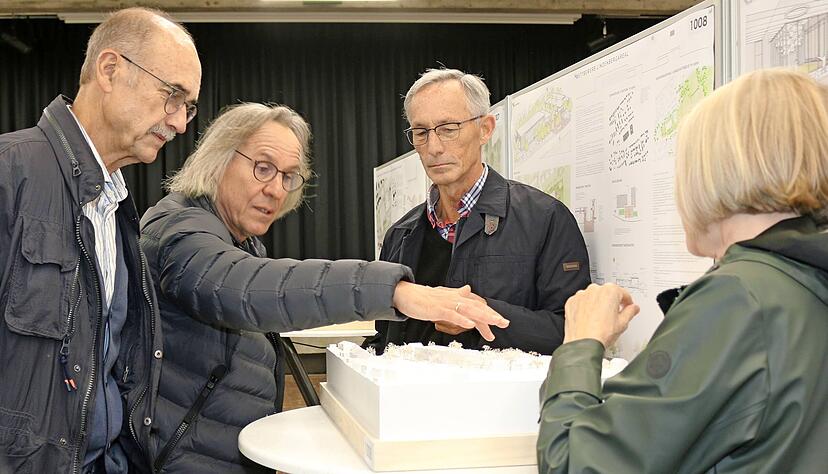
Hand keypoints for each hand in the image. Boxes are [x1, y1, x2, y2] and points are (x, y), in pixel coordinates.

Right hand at [392, 282, 508, 340]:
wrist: (405, 294)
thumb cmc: (423, 297)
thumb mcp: (443, 295)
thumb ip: (457, 294)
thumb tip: (468, 289)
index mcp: (456, 297)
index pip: (477, 305)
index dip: (489, 313)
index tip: (500, 321)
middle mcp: (454, 298)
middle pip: (477, 307)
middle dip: (492, 316)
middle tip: (505, 323)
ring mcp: (446, 304)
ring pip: (469, 310)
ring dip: (483, 317)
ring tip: (495, 323)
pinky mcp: (437, 309)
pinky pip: (452, 315)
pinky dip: (462, 320)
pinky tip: (470, 325)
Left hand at [562, 283, 639, 347]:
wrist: (583, 343)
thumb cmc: (601, 334)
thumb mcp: (623, 323)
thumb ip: (630, 312)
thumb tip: (633, 308)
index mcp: (610, 291)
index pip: (623, 293)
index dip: (627, 302)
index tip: (627, 306)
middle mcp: (594, 290)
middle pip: (607, 294)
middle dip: (611, 303)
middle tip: (613, 316)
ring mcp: (581, 295)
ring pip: (593, 297)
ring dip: (597, 305)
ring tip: (600, 320)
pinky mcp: (571, 302)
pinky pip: (581, 302)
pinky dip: (584, 308)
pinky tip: (589, 320)